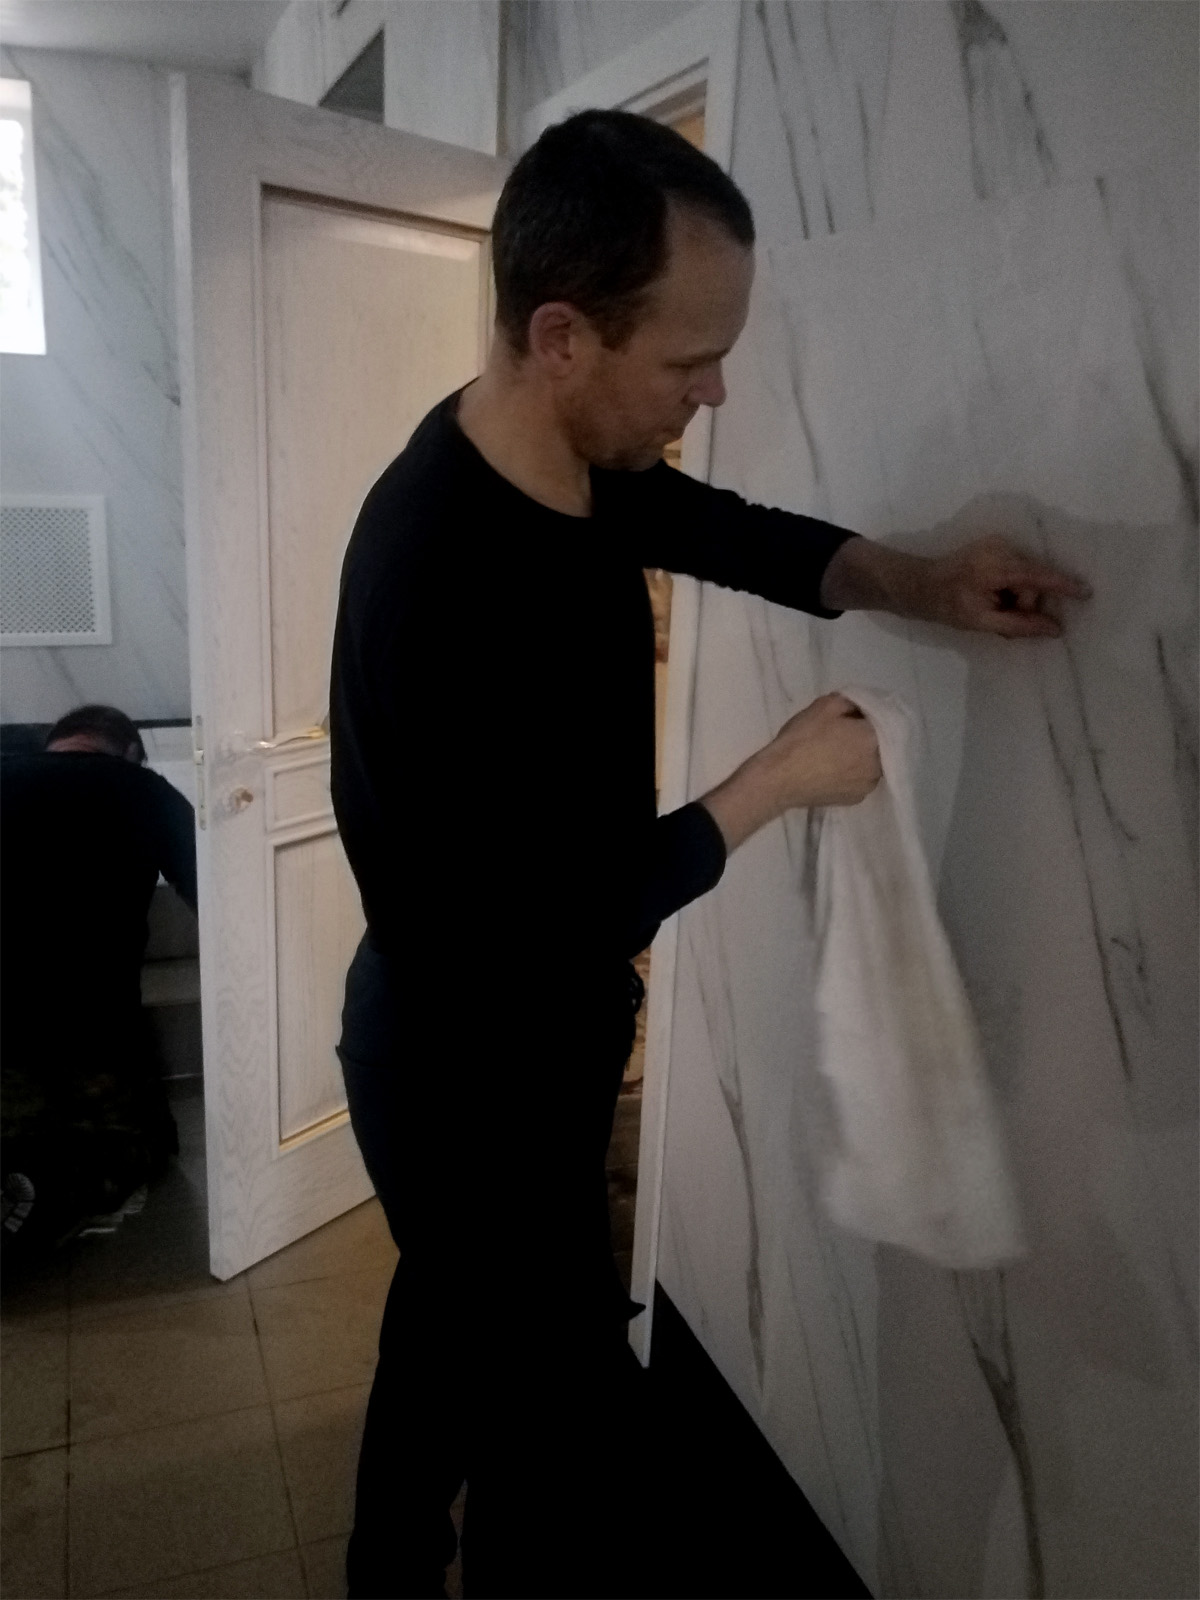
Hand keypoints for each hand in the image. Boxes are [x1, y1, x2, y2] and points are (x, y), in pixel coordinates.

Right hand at [762, 692, 881, 809]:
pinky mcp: (855, 799)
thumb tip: (859, 708)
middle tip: (843, 734)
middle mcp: (879, 764)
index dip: (865, 716)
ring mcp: (868, 785)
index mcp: (874, 738)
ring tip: (837, 754)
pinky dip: (852, 774)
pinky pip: (860, 780)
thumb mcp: (825, 705)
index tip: (851, 715)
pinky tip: (834, 770)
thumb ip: (850, 700)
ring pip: (871, 764)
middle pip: (879, 744)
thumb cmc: (803, 738)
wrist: (780, 778)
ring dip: (860, 757)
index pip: (881, 721)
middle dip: (865, 738)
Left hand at [916, 534, 1091, 637]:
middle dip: (1025, 603)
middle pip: (1032, 580)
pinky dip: (1011, 587)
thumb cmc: (945, 607)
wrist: (917, 585)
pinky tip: (994, 598)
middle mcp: (1001, 548)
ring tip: (994, 610)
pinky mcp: (994, 546)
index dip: (1064, 585)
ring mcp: (997, 544)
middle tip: (1003, 622)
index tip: (1087, 592)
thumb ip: (1019, 625)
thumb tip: (1056, 629)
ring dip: (1016, 597)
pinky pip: (1016, 570)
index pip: (1039, 576)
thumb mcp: (982, 622)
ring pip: (1025, 576)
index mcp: (997, 566)